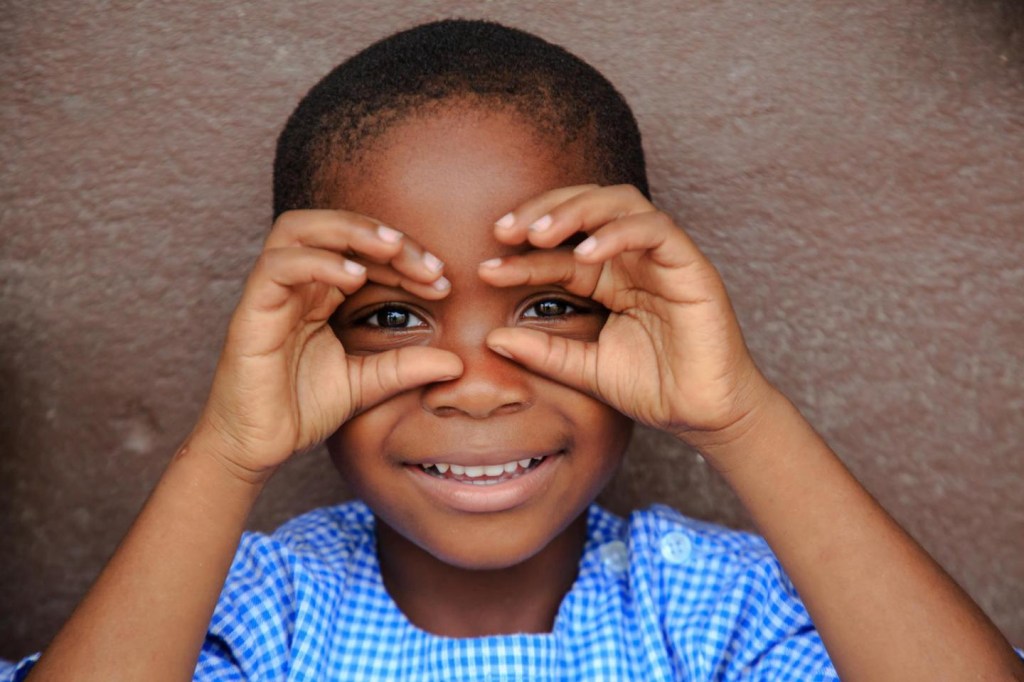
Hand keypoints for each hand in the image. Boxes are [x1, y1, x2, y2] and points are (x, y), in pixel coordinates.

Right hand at [194, 210, 462, 480]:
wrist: (255, 446)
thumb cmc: (301, 409)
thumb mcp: (367, 384)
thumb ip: (405, 367)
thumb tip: (456, 363)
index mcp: (320, 294)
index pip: (363, 253)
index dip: (405, 258)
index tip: (443, 280)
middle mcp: (295, 284)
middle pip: (334, 228)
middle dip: (384, 236)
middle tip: (428, 264)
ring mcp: (270, 293)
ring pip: (299, 230)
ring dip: (349, 231)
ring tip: (392, 249)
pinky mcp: (250, 311)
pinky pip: (277, 267)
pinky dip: (318, 263)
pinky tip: (355, 278)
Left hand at [480, 185, 770, 447]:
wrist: (702, 415)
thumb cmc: (653, 388)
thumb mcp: (585, 370)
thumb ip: (544, 353)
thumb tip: (492, 339)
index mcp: (608, 279)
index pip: (559, 254)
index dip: (521, 256)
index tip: (486, 269)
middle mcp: (632, 259)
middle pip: (586, 207)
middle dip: (543, 211)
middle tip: (505, 232)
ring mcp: (662, 257)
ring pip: (619, 203)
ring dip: (576, 210)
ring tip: (540, 233)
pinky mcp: (690, 265)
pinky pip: (655, 230)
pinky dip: (618, 233)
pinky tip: (586, 254)